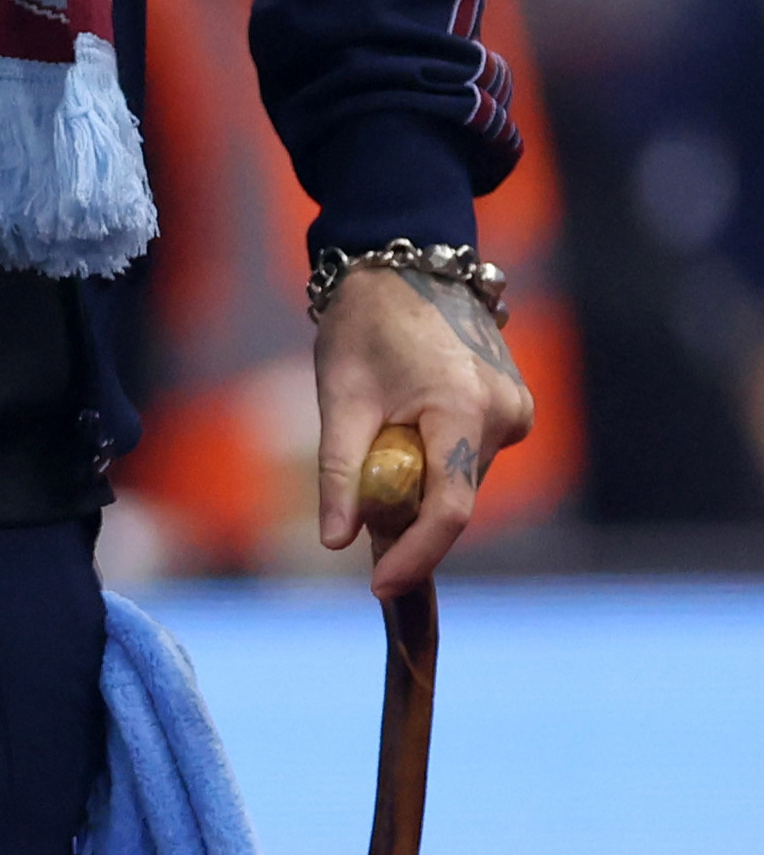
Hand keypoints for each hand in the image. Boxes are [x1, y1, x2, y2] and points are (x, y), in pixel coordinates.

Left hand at [314, 258, 531, 599]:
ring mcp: (517, 411)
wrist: (404, 267)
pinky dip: (432, 465)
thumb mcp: (340, 400)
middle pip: (453, 498)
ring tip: (376, 437)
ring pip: (460, 482)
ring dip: (416, 486)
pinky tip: (403, 432)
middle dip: (403, 515)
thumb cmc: (366, 326)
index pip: (450, 510)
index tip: (378, 587)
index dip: (415, 557)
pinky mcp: (513, 410)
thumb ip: (342, 475)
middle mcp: (506, 414)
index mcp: (466, 408)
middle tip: (354, 500)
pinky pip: (468, 460)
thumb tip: (337, 541)